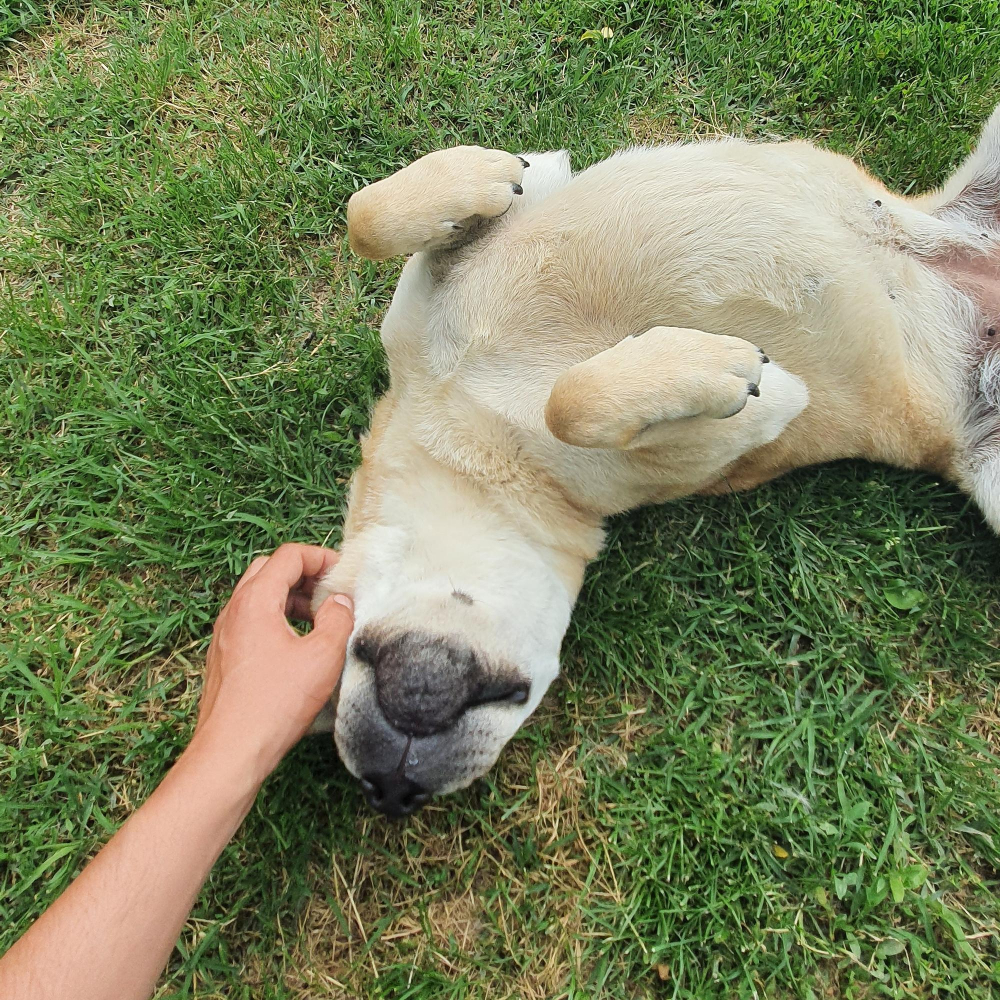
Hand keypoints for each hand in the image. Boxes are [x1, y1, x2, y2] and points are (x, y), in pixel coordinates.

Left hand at [193, 544, 353, 780]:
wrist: (230, 750)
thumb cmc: (274, 704)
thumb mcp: (322, 657)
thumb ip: (337, 620)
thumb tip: (340, 602)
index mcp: (255, 601)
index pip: (288, 556)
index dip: (320, 557)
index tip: (342, 573)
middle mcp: (233, 610)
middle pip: (268, 569)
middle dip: (302, 573)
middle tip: (330, 590)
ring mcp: (224, 633)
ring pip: (257, 595)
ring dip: (288, 596)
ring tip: (317, 618)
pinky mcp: (223, 656)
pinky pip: (250, 620)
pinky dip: (275, 617)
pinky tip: (296, 644)